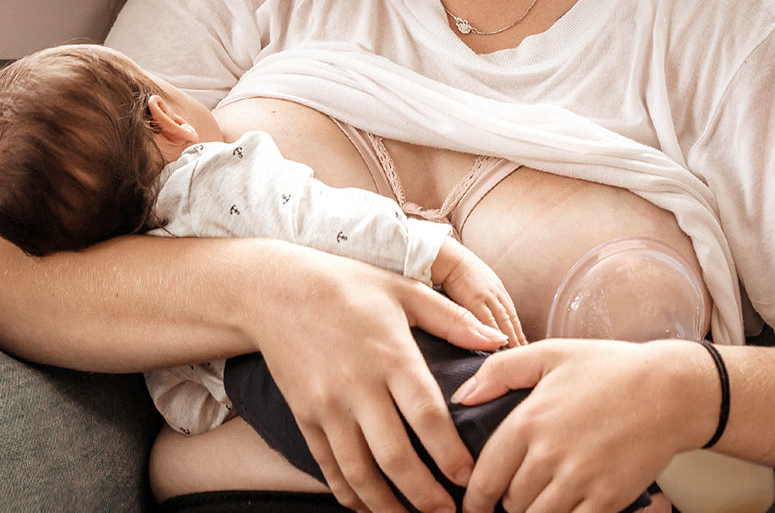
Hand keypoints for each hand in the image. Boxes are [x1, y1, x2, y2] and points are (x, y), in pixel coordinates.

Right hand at [245, 243, 509, 512]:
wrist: (277, 290)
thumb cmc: (348, 285)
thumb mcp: (404, 289)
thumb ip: (452, 319)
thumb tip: (497, 341)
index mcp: (391, 354)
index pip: (427, 415)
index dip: (450, 453)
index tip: (471, 478)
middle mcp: (359, 385)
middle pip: (395, 456)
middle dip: (426, 495)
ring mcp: (329, 405)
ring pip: (360, 472)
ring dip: (388, 506)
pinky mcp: (305, 416)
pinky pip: (329, 467)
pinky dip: (349, 494)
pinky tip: (368, 506)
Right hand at [431, 237, 526, 347]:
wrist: (451, 260)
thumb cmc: (461, 270)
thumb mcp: (480, 281)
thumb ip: (486, 294)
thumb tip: (489, 309)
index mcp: (497, 288)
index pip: (511, 313)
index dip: (517, 328)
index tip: (522, 342)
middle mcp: (496, 293)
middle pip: (510, 318)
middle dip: (518, 335)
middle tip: (524, 351)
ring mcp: (487, 296)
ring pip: (503, 320)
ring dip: (510, 336)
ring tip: (515, 352)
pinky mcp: (475, 300)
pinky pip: (488, 320)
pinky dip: (495, 332)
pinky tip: (498, 343)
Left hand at [454, 338, 709, 512]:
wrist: (667, 391)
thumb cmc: (607, 369)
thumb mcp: (549, 354)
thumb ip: (499, 371)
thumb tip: (461, 396)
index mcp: (529, 420)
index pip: (486, 474)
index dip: (475, 496)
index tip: (473, 504)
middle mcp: (549, 455)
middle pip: (510, 501)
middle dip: (507, 501)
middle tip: (511, 495)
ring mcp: (579, 482)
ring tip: (537, 500)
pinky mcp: (606, 501)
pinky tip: (564, 507)